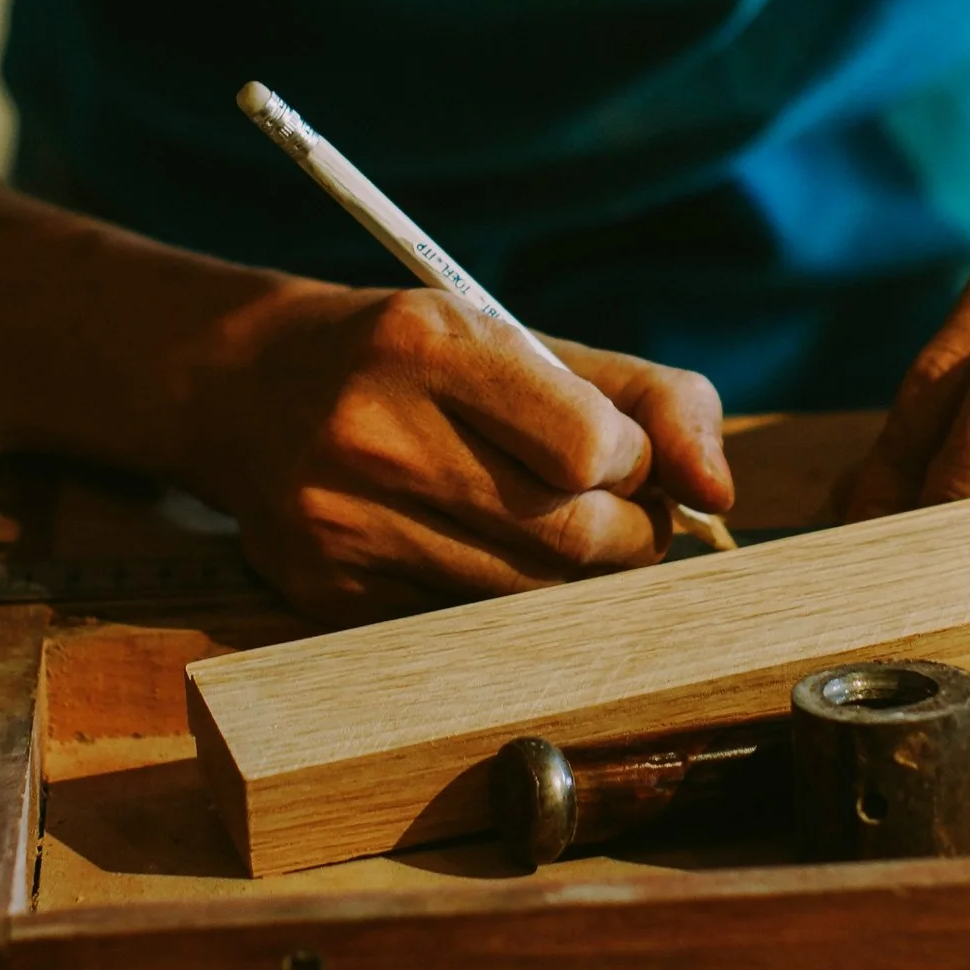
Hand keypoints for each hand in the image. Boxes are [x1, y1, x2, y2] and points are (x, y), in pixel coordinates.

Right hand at [181, 283, 733, 624]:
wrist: (248, 387)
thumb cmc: (420, 362)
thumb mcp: (525, 343)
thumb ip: (649, 399)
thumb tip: (721, 496)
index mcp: (427, 344)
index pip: (588, 445)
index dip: (630, 461)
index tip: (615, 452)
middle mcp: (373, 432)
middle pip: (570, 537)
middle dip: (626, 533)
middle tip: (616, 511)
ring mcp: (341, 521)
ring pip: (527, 598)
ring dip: (575, 577)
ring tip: (557, 529)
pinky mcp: (324, 590)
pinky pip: (464, 626)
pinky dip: (501, 601)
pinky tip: (476, 552)